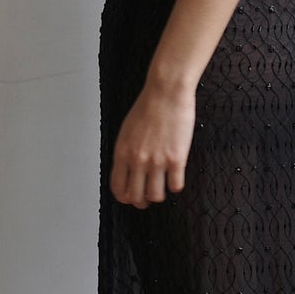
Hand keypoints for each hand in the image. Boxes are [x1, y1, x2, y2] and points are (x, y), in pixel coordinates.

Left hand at [110, 77, 195, 205]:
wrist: (166, 92)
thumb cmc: (148, 107)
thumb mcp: (127, 131)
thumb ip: (126, 152)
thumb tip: (128, 171)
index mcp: (122, 153)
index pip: (118, 187)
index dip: (124, 197)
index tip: (131, 197)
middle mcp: (138, 160)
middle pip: (136, 196)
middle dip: (141, 201)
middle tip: (147, 198)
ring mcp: (157, 161)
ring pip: (156, 195)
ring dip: (159, 195)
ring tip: (162, 187)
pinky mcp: (176, 159)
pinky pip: (176, 186)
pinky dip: (175, 186)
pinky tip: (176, 177)